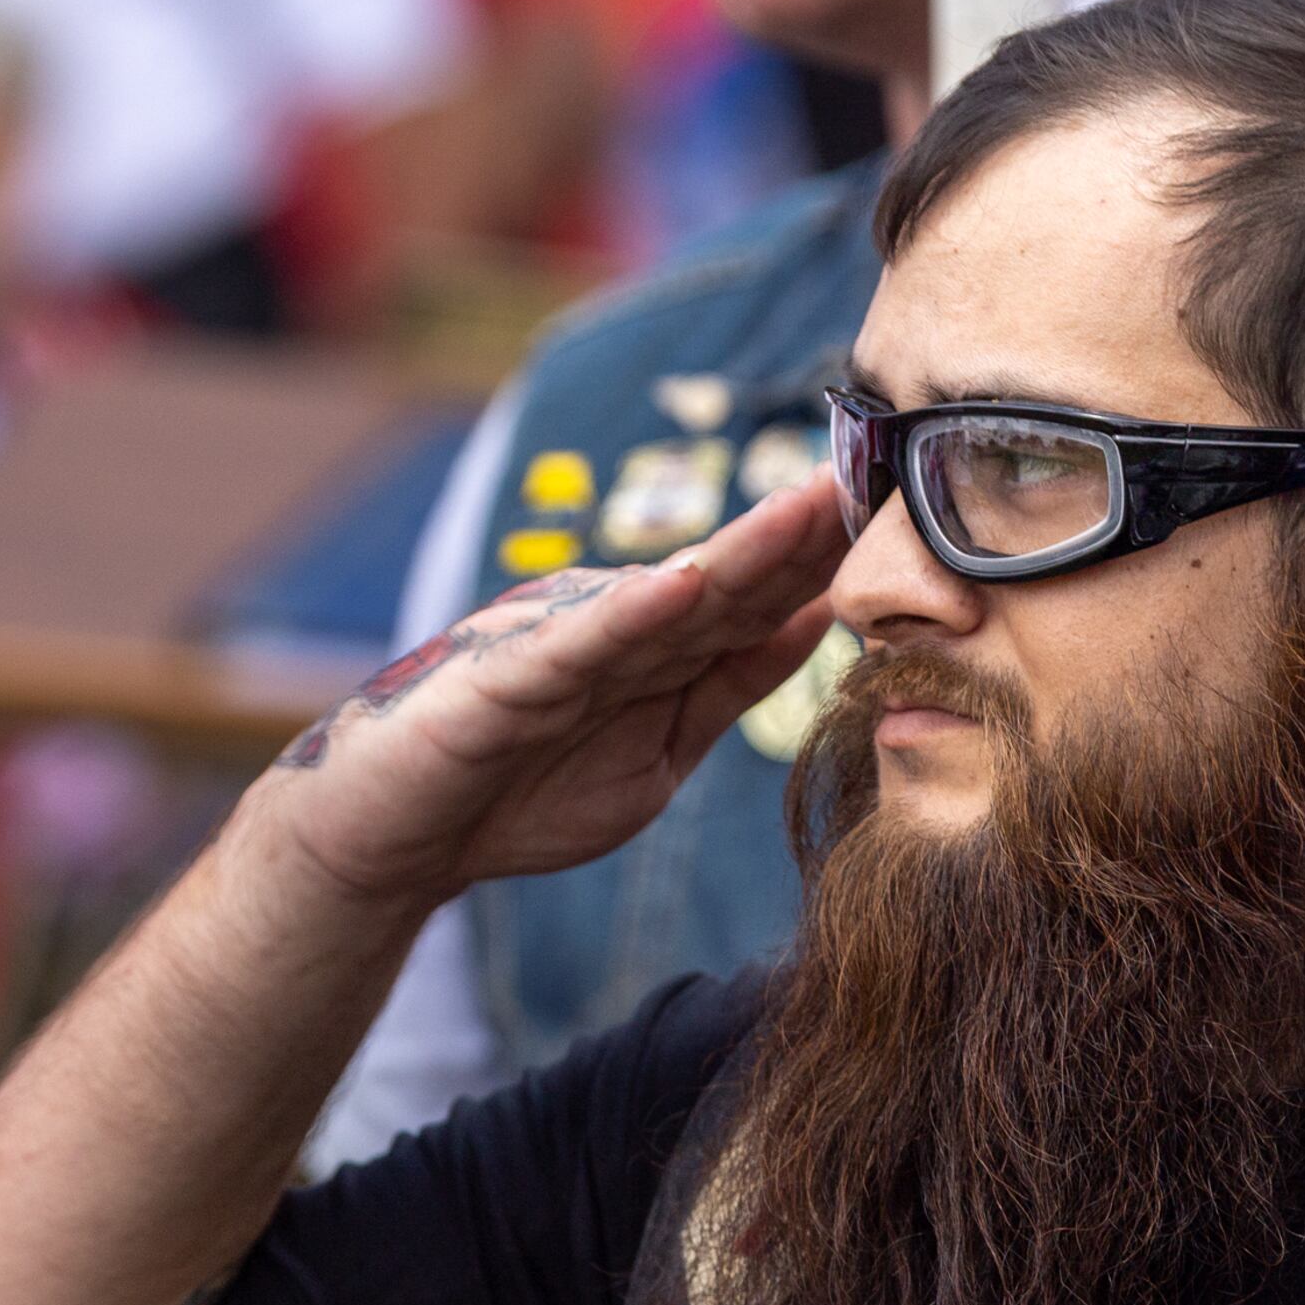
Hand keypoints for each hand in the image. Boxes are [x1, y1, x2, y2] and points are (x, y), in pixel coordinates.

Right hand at [249, 472, 845, 912]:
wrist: (388, 836)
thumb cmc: (515, 795)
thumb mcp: (657, 751)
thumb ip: (728, 686)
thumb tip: (815, 623)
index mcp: (655, 648)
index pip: (758, 597)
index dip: (831, 558)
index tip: (917, 518)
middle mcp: (614, 625)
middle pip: (730, 576)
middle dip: (810, 528)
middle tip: (890, 469)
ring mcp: (560, 644)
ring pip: (669, 592)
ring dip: (744, 548)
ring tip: (815, 500)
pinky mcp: (504, 679)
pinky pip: (577, 644)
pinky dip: (630, 614)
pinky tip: (684, 583)